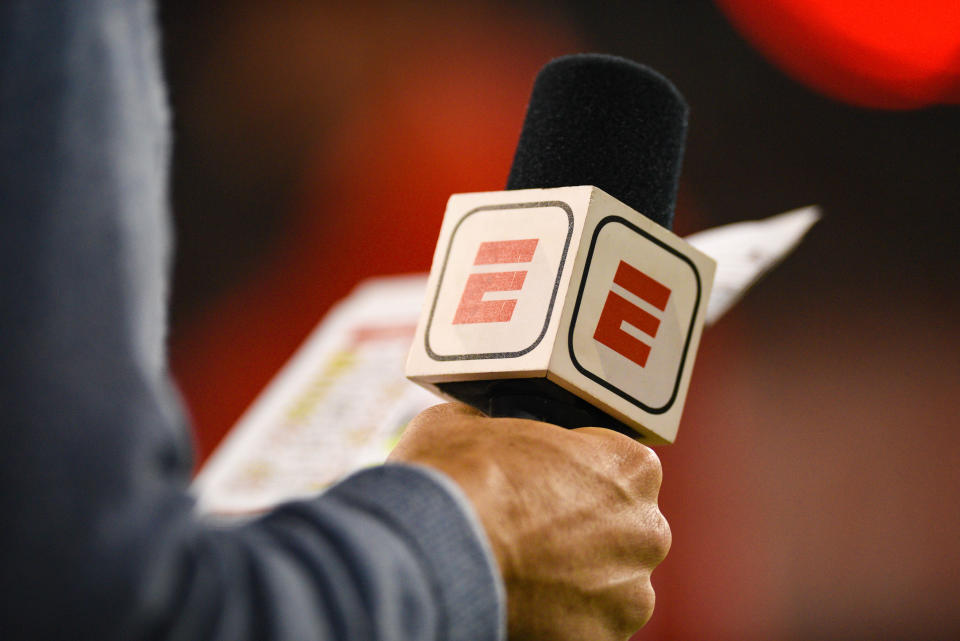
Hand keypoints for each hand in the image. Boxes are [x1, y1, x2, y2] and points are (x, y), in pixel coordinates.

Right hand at [389, 403, 669, 640]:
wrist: (432, 552)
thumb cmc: (456, 479)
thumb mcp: (466, 422)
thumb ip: (496, 428)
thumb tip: (478, 430)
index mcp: (631, 467)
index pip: (616, 464)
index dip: (576, 470)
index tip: (546, 480)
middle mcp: (646, 531)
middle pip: (621, 528)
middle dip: (584, 529)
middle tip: (532, 527)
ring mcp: (629, 593)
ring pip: (609, 582)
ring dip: (576, 577)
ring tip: (523, 567)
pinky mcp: (601, 639)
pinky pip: (586, 624)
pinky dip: (560, 617)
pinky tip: (523, 598)